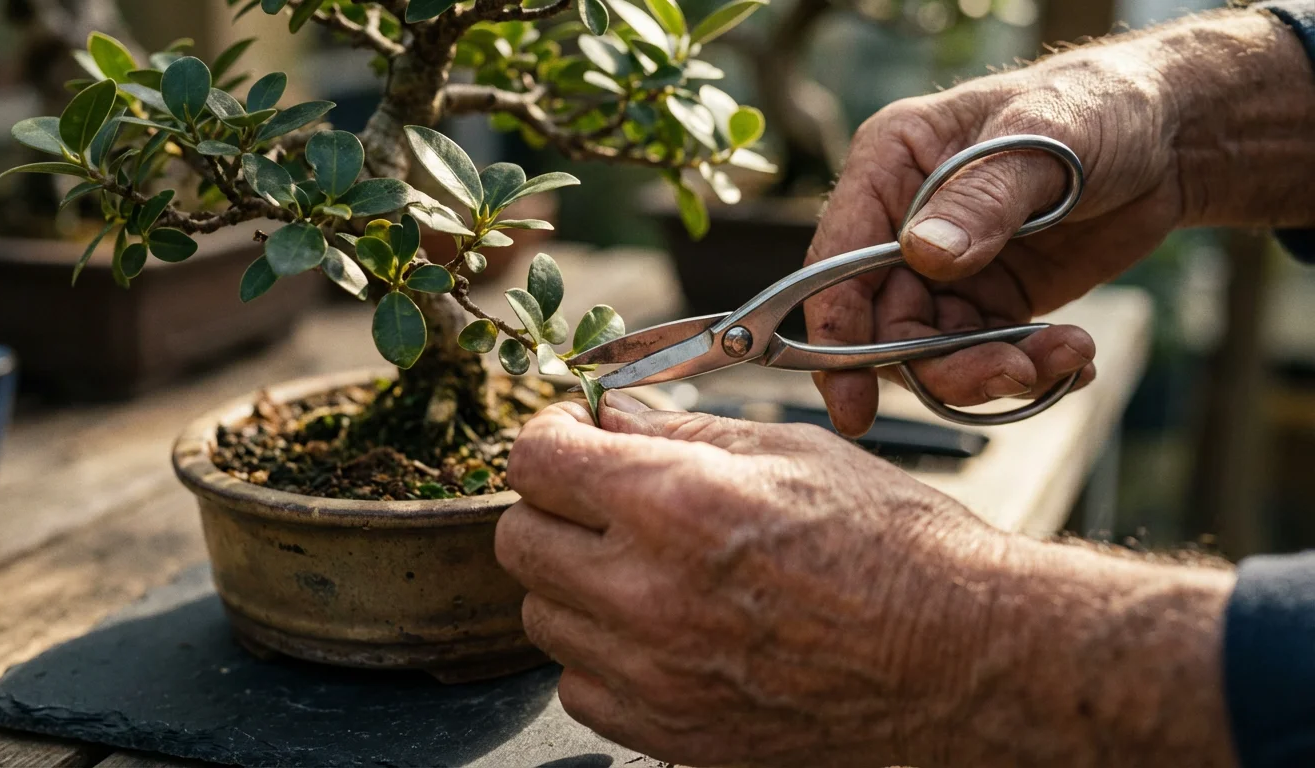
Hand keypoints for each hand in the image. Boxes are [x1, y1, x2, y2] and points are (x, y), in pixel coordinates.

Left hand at [498, 394, 1236, 766]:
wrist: (966, 658)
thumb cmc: (897, 546)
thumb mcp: (795, 451)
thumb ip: (684, 431)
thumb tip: (611, 417)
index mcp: (676, 503)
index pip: (535, 463)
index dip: (549, 437)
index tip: (573, 438)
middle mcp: (648, 594)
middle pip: (518, 542)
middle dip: (554, 508)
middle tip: (604, 500)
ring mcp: (655, 675)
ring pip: (542, 619)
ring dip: (575, 584)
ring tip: (643, 569)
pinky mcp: (672, 733)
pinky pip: (581, 688)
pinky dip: (602, 657)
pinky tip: (659, 632)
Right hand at [805, 8, 1314, 435]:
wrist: (1170, 136)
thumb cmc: (1097, 108)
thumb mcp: (1042, 140)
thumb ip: (982, 200)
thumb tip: (924, 258)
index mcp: (889, 168)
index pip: (838, 262)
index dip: (837, 333)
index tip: (854, 401)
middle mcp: (901, 225)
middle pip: (884, 325)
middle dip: (941, 366)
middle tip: (1011, 373)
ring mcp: (943, 269)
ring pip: (935, 354)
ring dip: (994, 372)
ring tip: (1068, 356)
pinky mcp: (989, 302)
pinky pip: (986, 356)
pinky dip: (1030, 370)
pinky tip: (1076, 355)